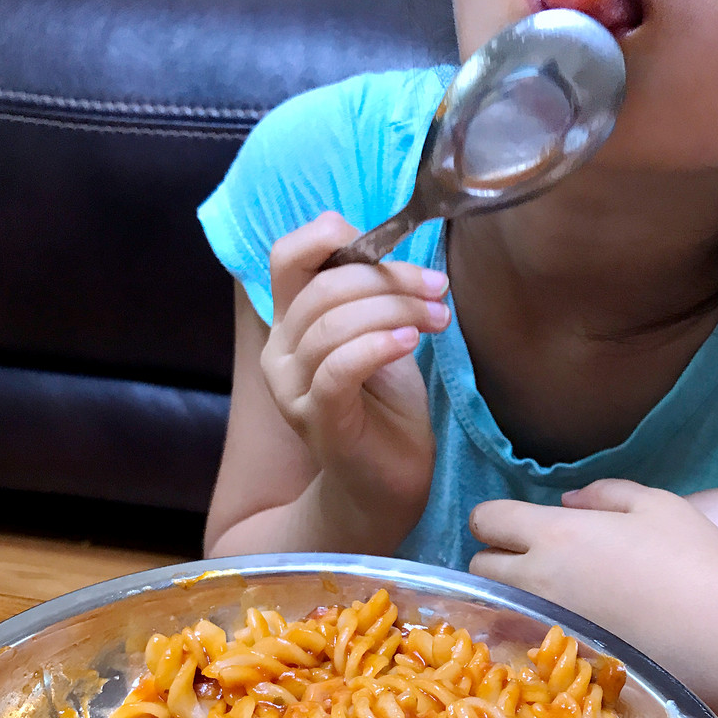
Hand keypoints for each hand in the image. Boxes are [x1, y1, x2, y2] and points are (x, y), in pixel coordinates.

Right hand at [262, 212, 449, 543]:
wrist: (387, 481)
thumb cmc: (385, 407)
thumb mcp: (379, 334)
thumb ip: (369, 294)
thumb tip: (386, 244)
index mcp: (290, 323)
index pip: (287, 256)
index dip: (332, 236)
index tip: (388, 246)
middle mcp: (280, 352)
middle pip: (323, 288)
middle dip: (389, 279)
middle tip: (437, 289)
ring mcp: (292, 389)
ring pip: (333, 325)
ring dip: (395, 310)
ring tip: (436, 318)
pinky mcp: (317, 419)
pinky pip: (337, 369)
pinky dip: (376, 347)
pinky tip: (409, 342)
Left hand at [469, 479, 717, 707]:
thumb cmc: (698, 560)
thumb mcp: (658, 505)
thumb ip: (605, 495)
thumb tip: (568, 502)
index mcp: (556, 534)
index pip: (487, 518)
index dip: (496, 519)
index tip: (515, 526)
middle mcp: (537, 581)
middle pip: (480, 567)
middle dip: (497, 560)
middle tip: (533, 563)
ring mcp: (545, 630)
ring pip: (498, 609)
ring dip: (511, 600)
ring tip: (550, 600)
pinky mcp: (562, 668)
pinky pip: (527, 645)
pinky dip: (536, 636)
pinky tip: (570, 635)